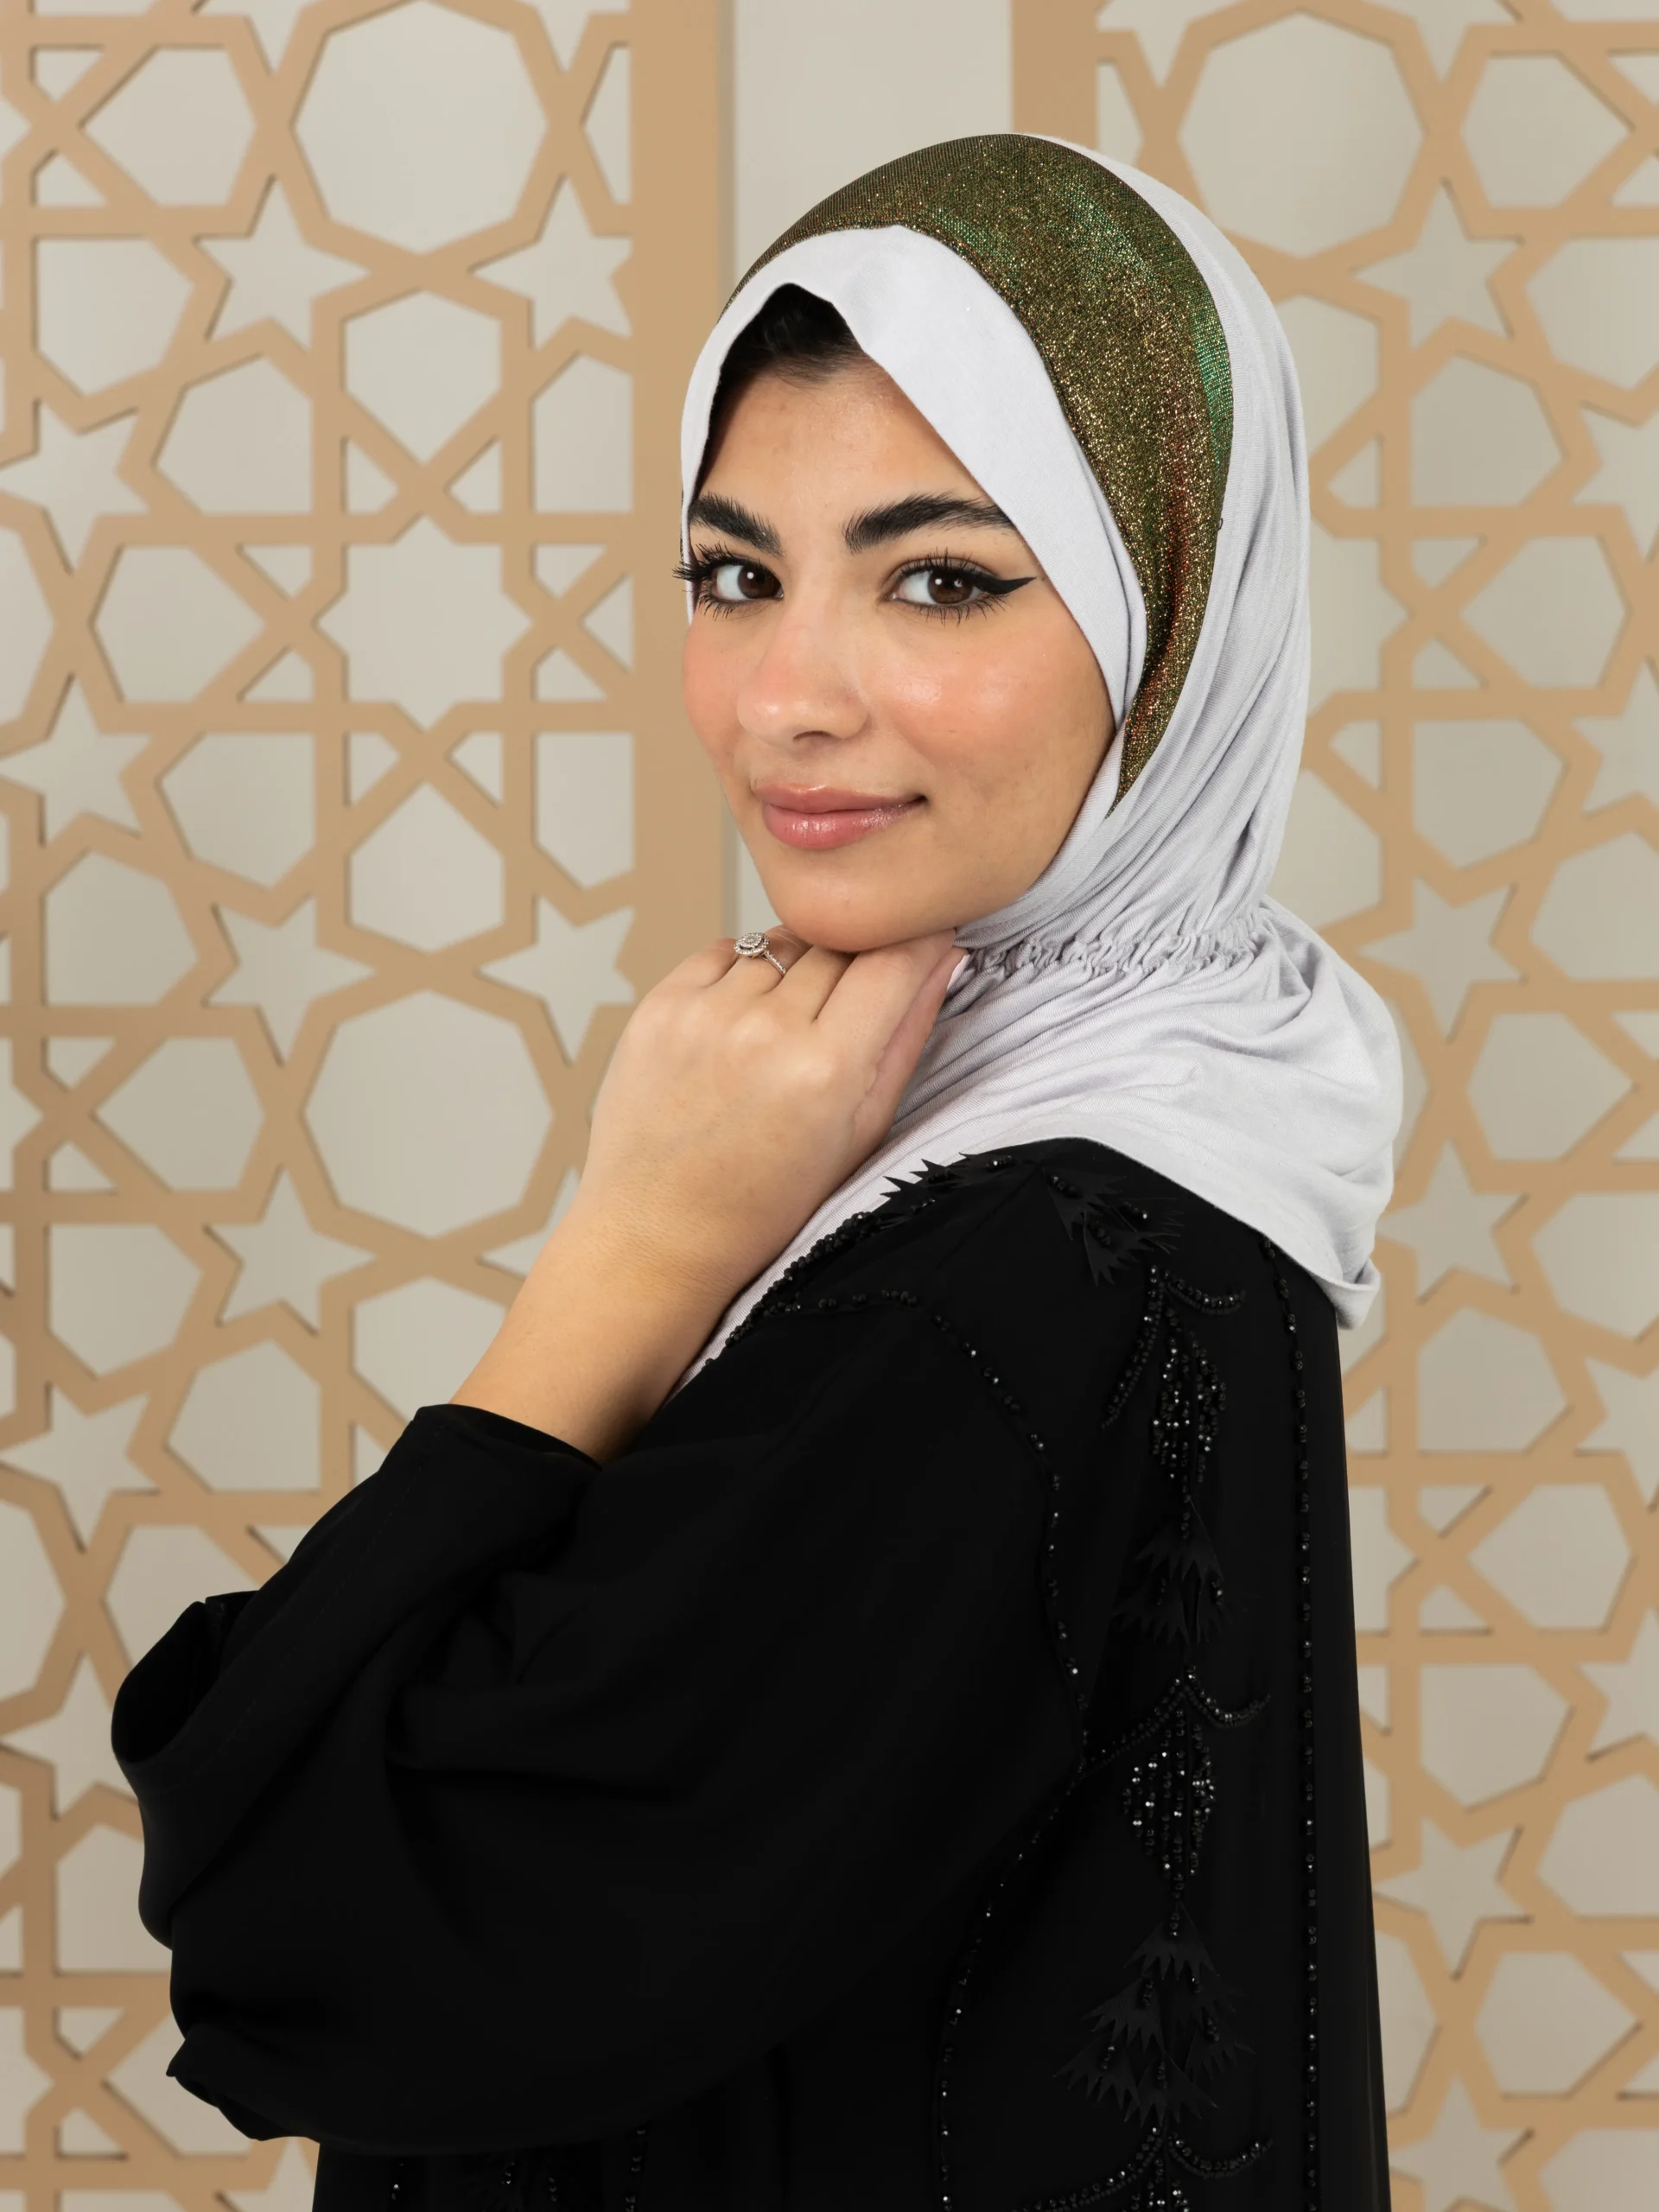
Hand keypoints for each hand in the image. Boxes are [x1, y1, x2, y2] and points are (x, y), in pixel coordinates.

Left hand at [453, 927, 957, 1455]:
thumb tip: (941, 958)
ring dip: (797, 969)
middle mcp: (765, 1032)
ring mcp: (705, 1014)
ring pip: (783, 942)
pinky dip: (742, 974)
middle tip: (844, 1015)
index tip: (923, 942)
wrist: (658, 1235)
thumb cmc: (762, 1203)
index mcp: (826, 1071)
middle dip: (856, 963)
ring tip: (784, 1033)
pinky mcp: (659, 1006)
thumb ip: (906, 1037)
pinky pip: (723, 951)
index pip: (894, 959)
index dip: (917, 942)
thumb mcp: (860, 1134)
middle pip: (839, 944)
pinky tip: (741, 1027)